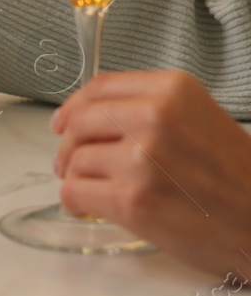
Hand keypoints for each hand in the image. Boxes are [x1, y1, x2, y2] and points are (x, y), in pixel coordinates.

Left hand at [51, 70, 250, 275]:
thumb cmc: (238, 179)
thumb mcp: (200, 120)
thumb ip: (150, 109)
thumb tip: (89, 116)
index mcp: (172, 91)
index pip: (99, 87)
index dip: (73, 107)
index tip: (62, 122)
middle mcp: (155, 117)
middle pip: (78, 122)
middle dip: (68, 146)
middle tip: (68, 164)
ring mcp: (141, 158)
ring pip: (74, 160)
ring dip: (76, 178)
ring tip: (93, 191)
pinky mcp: (132, 199)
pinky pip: (74, 192)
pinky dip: (74, 202)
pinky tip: (87, 207)